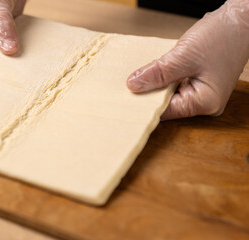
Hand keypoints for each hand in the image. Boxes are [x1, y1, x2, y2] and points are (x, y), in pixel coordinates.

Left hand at [127, 0, 248, 119]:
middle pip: (167, 105)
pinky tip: (152, 72)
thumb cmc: (221, 37)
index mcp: (204, 103)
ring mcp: (201, 93)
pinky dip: (163, 79)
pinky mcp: (198, 82)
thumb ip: (157, 73)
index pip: (166, 111)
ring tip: (137, 79)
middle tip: (127, 87)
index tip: (125, 99)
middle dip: (148, 95)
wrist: (240, 20)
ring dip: (155, 85)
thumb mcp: (183, 56)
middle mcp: (204, 103)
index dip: (144, 105)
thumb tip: (133, 86)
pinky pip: (174, 85)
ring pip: (169, 94)